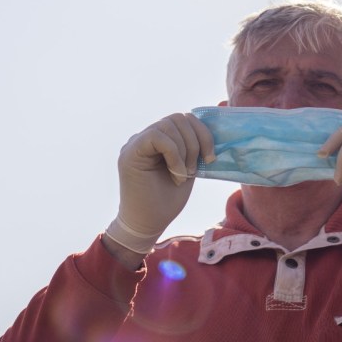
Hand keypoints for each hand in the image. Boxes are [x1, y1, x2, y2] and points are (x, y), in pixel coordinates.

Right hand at [105, 113, 214, 254]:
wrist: (148, 224)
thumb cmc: (166, 201)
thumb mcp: (187, 169)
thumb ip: (192, 149)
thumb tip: (211, 132)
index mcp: (161, 140)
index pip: (184, 119)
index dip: (202, 132)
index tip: (211, 157)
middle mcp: (146, 137)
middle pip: (178, 118)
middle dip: (195, 141)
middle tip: (195, 169)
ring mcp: (136, 143)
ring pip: (168, 124)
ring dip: (184, 150)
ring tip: (183, 175)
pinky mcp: (130, 152)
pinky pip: (157, 137)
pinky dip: (174, 155)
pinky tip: (176, 174)